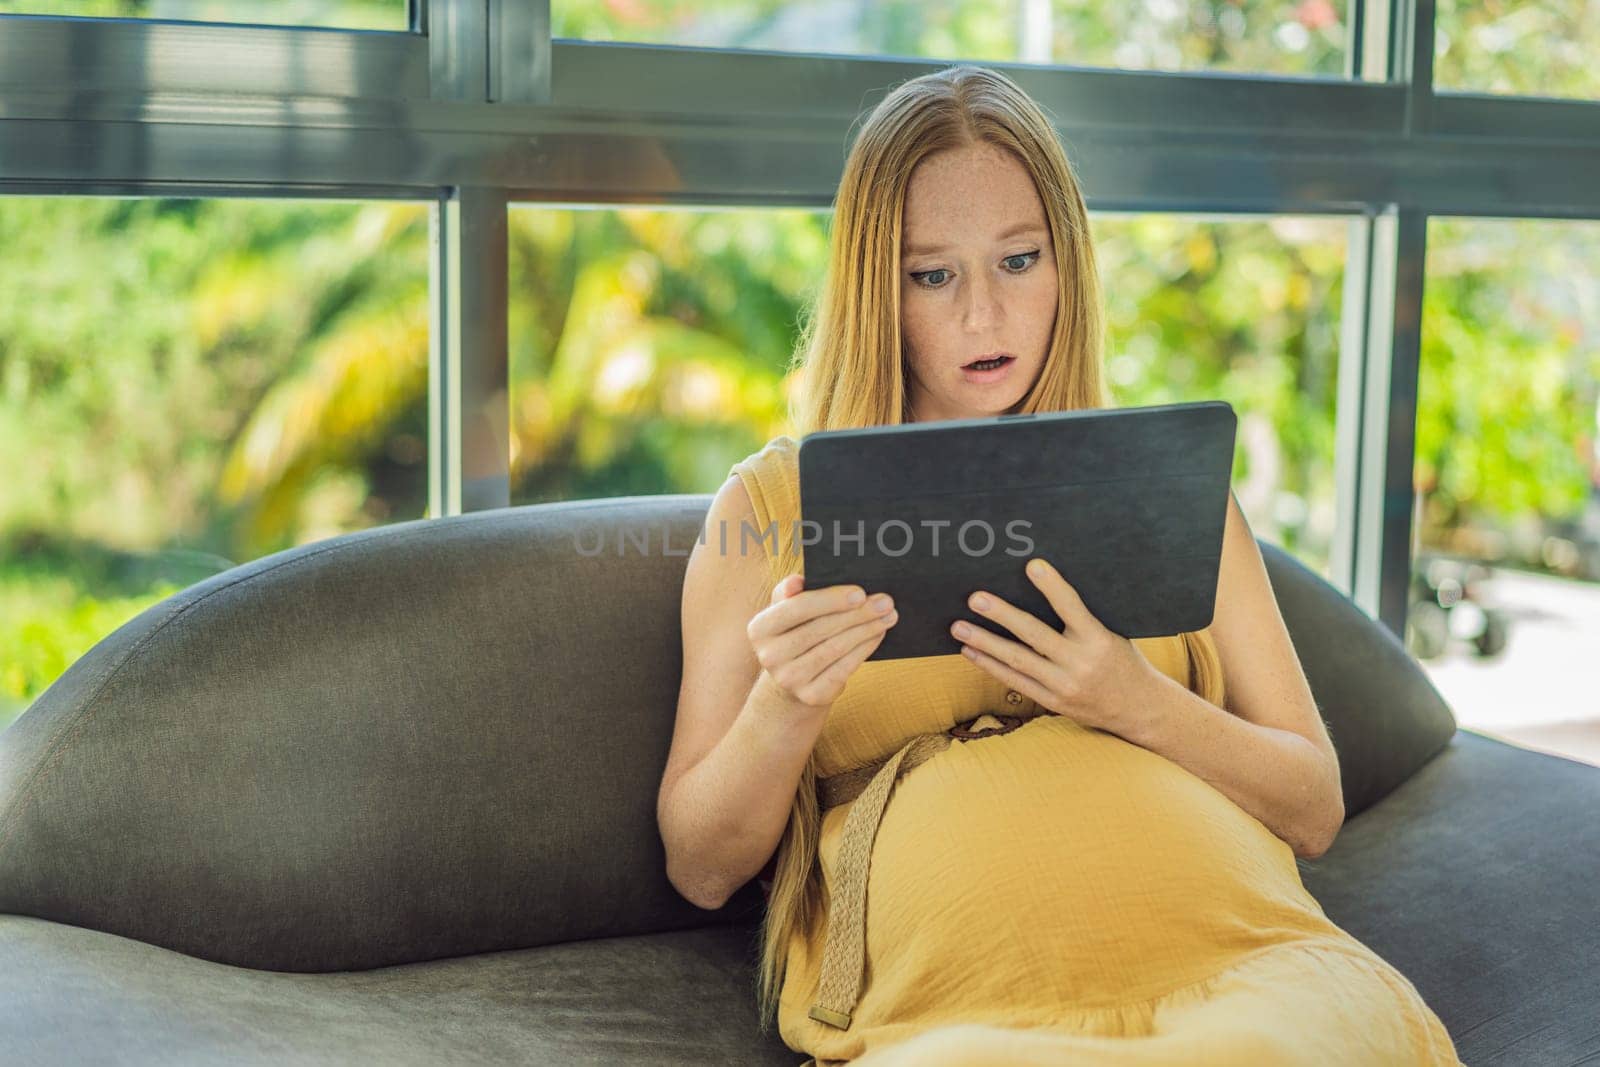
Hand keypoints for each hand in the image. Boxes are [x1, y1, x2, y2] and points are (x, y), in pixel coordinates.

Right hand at [748, 574, 898, 711]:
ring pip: (835, 648)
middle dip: (857, 614)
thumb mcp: (786, 610)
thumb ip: (790, 591)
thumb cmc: (795, 632)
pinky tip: (878, 634)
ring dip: (866, 629)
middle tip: (885, 602)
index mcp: (759, 629)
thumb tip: (798, 581)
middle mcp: (769, 656)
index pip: (796, 608)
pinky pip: (844, 668)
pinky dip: (864, 649)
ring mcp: (789, 679)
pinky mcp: (811, 695)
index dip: (829, 600)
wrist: (792, 679)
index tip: (859, 592)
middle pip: (820, 629)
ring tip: (888, 616)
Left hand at [949, 557, 1155, 735]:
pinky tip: (971, 652)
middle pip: (1034, 636)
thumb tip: (1044, 589)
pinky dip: (991, 666)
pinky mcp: (1054, 702)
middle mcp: (1081, 664)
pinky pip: (1016, 682)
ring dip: (985, 642)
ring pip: (1018, 661)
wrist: (1141, 709)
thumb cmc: (1124, 661)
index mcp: (1099, 640)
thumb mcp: (1113, 634)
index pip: (1072, 608)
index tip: (1032, 566)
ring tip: (959, 628)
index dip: (1052, 587)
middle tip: (975, 599)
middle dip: (1002, 616)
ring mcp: (1065, 686)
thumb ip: (1082, 619)